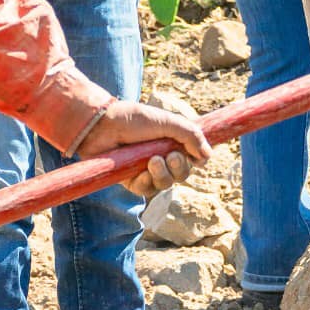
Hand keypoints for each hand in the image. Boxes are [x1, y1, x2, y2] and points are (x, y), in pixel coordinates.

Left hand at [76, 99, 210, 198]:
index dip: (196, 159)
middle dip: (181, 167)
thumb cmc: (132, 119)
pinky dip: (149, 181)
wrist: (102, 125)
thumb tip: (208, 156)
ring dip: (164, 174)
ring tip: (153, 160)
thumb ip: (190, 136)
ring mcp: (146, 170)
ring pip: (167, 184)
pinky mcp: (131, 181)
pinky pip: (148, 190)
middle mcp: (161, 157)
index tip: (196, 155)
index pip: (192, 158)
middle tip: (171, 156)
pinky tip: (143, 170)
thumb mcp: (167, 122)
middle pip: (182, 174)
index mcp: (170, 142)